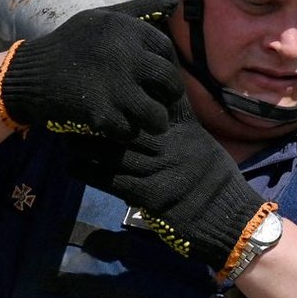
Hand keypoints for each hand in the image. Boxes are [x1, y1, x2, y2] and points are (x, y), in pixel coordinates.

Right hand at [0, 0, 182, 140]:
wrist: (30, 73)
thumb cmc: (72, 43)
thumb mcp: (103, 18)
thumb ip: (141, 10)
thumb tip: (175, 2)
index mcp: (128, 30)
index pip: (168, 51)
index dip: (165, 65)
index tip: (153, 75)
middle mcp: (126, 56)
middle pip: (170, 84)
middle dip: (168, 97)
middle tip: (157, 102)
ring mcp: (114, 86)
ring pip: (157, 115)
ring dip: (153, 121)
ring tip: (143, 119)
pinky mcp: (101, 113)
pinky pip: (131, 131)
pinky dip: (126, 132)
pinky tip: (117, 124)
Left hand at [66, 96, 269, 275]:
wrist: (231, 219)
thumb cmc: (216, 183)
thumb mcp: (204, 148)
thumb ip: (181, 130)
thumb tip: (157, 115)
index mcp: (186, 131)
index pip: (158, 102)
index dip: (133, 90)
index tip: (108, 78)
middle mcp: (172, 146)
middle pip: (128, 124)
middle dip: (101, 115)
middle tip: (73, 105)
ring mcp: (161, 170)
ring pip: (114, 151)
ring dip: (86, 144)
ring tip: (65, 136)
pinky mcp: (150, 195)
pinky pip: (112, 180)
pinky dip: (89, 173)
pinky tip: (73, 167)